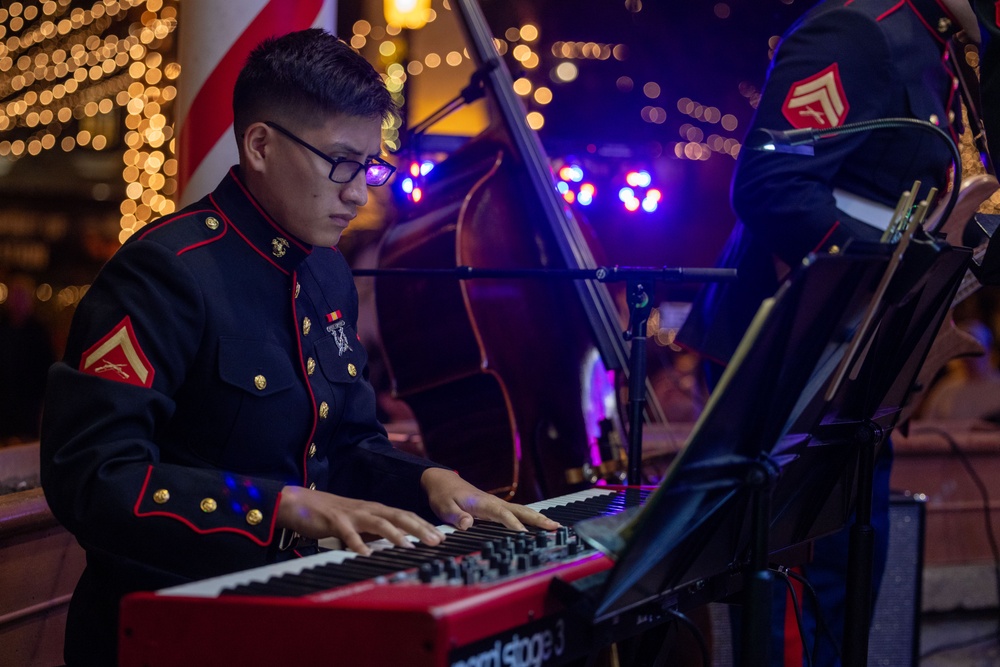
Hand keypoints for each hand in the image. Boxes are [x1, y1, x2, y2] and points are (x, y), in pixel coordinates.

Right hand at [277, 485, 444, 554]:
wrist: (301, 503)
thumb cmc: (332, 515)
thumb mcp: (359, 523)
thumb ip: (376, 532)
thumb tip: (398, 544)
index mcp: (375, 510)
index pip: (405, 516)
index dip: (424, 525)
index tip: (441, 536)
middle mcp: (368, 509)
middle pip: (399, 516)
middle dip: (419, 528)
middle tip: (436, 540)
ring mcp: (352, 514)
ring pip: (379, 522)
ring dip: (395, 534)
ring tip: (409, 545)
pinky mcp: (335, 521)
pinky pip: (348, 534)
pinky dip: (358, 544)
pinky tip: (365, 554)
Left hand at [420, 468, 560, 531]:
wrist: (442, 481)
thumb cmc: (443, 495)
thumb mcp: (443, 507)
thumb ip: (455, 516)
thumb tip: (467, 523)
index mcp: (482, 502)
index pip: (501, 514)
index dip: (513, 524)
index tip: (524, 534)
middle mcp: (493, 502)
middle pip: (519, 510)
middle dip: (537, 519)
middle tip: (554, 527)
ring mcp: (496, 504)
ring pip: (521, 511)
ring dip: (538, 518)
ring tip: (555, 527)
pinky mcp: (495, 507)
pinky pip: (516, 513)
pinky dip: (529, 518)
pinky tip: (539, 524)